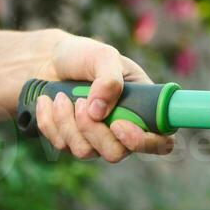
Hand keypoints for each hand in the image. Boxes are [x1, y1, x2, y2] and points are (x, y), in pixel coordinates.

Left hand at [33, 33, 174, 160]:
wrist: (50, 60)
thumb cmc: (85, 56)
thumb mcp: (103, 56)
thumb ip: (109, 79)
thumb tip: (99, 112)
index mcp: (143, 109)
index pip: (161, 142)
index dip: (144, 143)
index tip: (119, 125)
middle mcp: (122, 131)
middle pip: (115, 153)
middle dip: (93, 130)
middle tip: (80, 102)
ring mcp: (96, 140)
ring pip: (84, 152)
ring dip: (67, 122)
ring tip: (60, 96)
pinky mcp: (71, 142)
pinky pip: (60, 144)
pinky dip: (49, 120)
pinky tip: (48, 101)